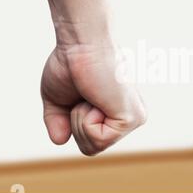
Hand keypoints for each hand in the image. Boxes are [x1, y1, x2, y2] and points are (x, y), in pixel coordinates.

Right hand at [40, 0, 145, 154]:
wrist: (80, 44)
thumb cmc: (71, 63)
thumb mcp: (58, 99)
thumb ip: (58, 121)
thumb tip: (60, 141)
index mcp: (116, 114)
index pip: (89, 142)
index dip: (72, 122)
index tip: (80, 93)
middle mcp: (130, 119)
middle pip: (91, 148)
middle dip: (75, 123)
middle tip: (85, 93)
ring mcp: (133, 120)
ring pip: (94, 146)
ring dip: (80, 119)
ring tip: (91, 94)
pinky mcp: (132, 119)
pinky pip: (98, 140)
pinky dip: (86, 119)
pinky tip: (97, 97)